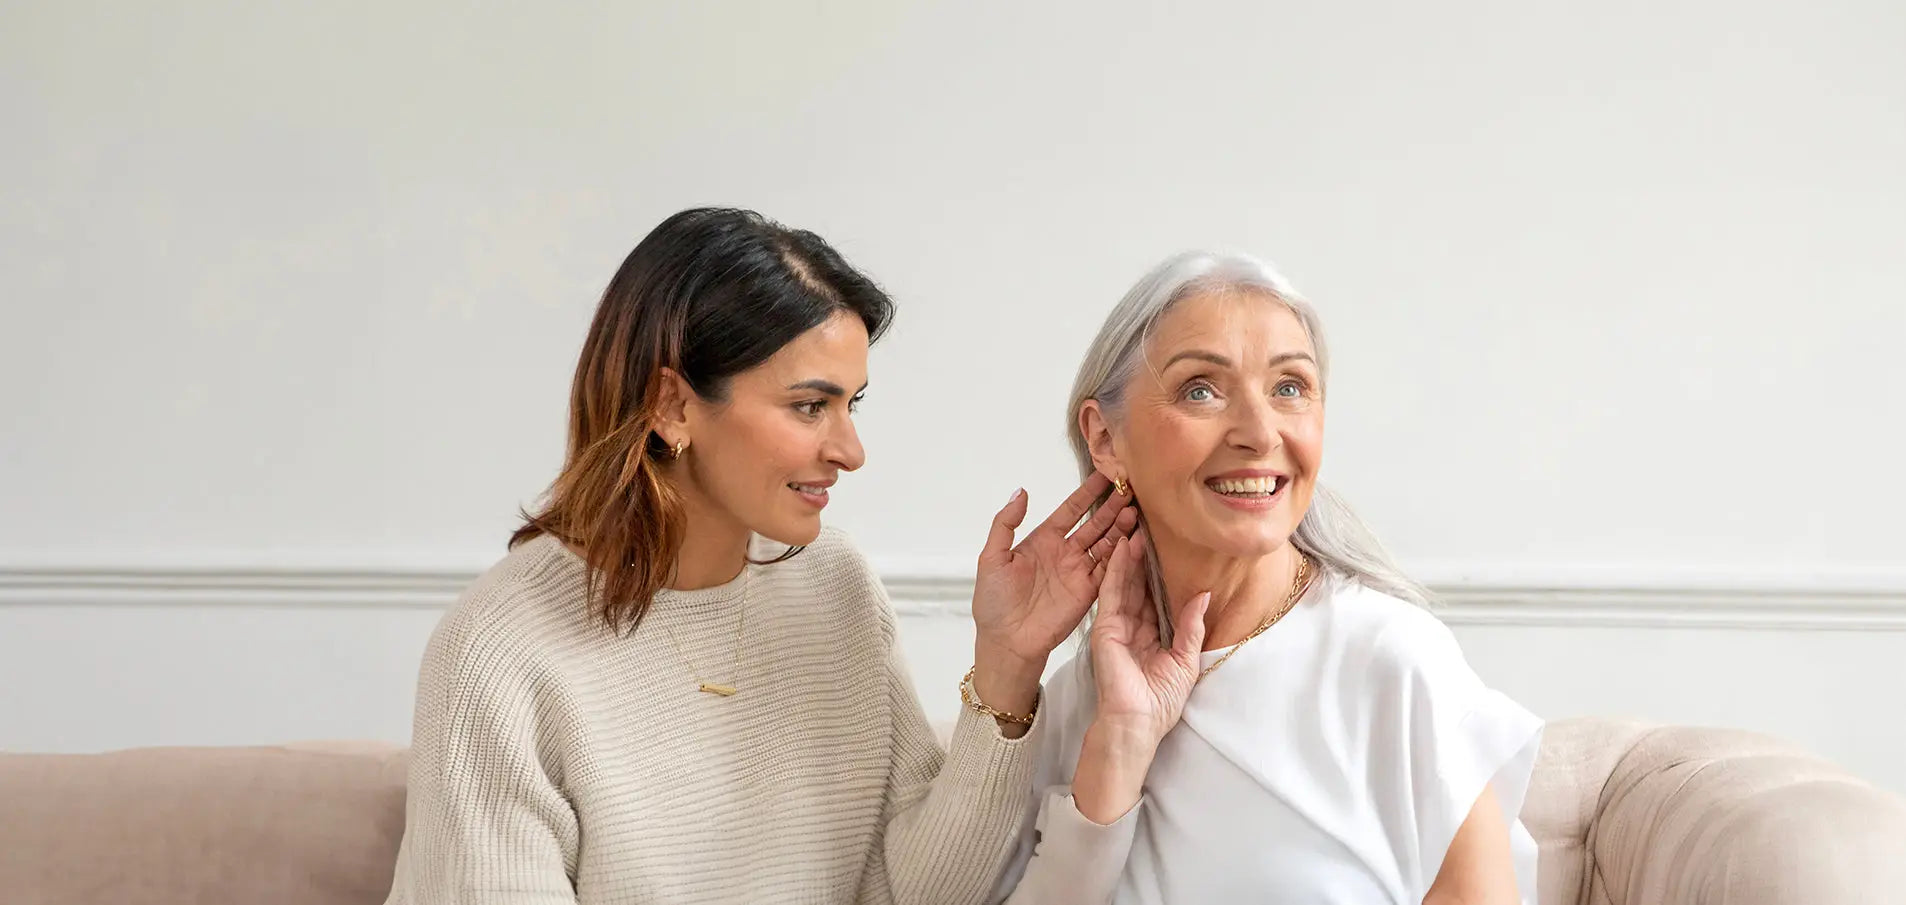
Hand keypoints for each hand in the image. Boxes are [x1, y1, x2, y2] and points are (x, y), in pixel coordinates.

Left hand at [971, 472, 1138, 670]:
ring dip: (1120, 528)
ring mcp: (1079, 571)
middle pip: (1094, 524)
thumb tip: (1020, 492)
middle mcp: (1065, 552)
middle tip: (1130, 489)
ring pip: (1106, 543)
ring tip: (1135, 512)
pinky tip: (1133, 539)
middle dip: (1112, 507)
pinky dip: (1122, 555)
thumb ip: (1005, 524)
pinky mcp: (1089, 592)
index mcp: (1043, 540)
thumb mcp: (991, 558)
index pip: (1071, 510)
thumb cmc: (993, 601)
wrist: (1006, 641)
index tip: (1105, 475)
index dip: (1087, 493)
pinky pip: (1109, 569)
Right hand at [1088, 529, 1209, 751]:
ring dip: (1129, 556)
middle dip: (1143, 558)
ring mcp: (1117, 626)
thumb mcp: (1186, 659)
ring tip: (1136, 528)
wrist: (1137, 722)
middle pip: (1138, 585)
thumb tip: (1204, 595)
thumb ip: (1191, 626)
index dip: (1160, 573)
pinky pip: (1110, 593)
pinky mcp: (1105, 628)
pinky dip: (1115, 570)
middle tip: (1149, 527)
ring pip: (1123, 583)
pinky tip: (1122, 549)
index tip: (1167, 547)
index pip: (1156, 597)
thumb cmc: (1160, 701)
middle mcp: (1133, 627)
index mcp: (1152, 636)